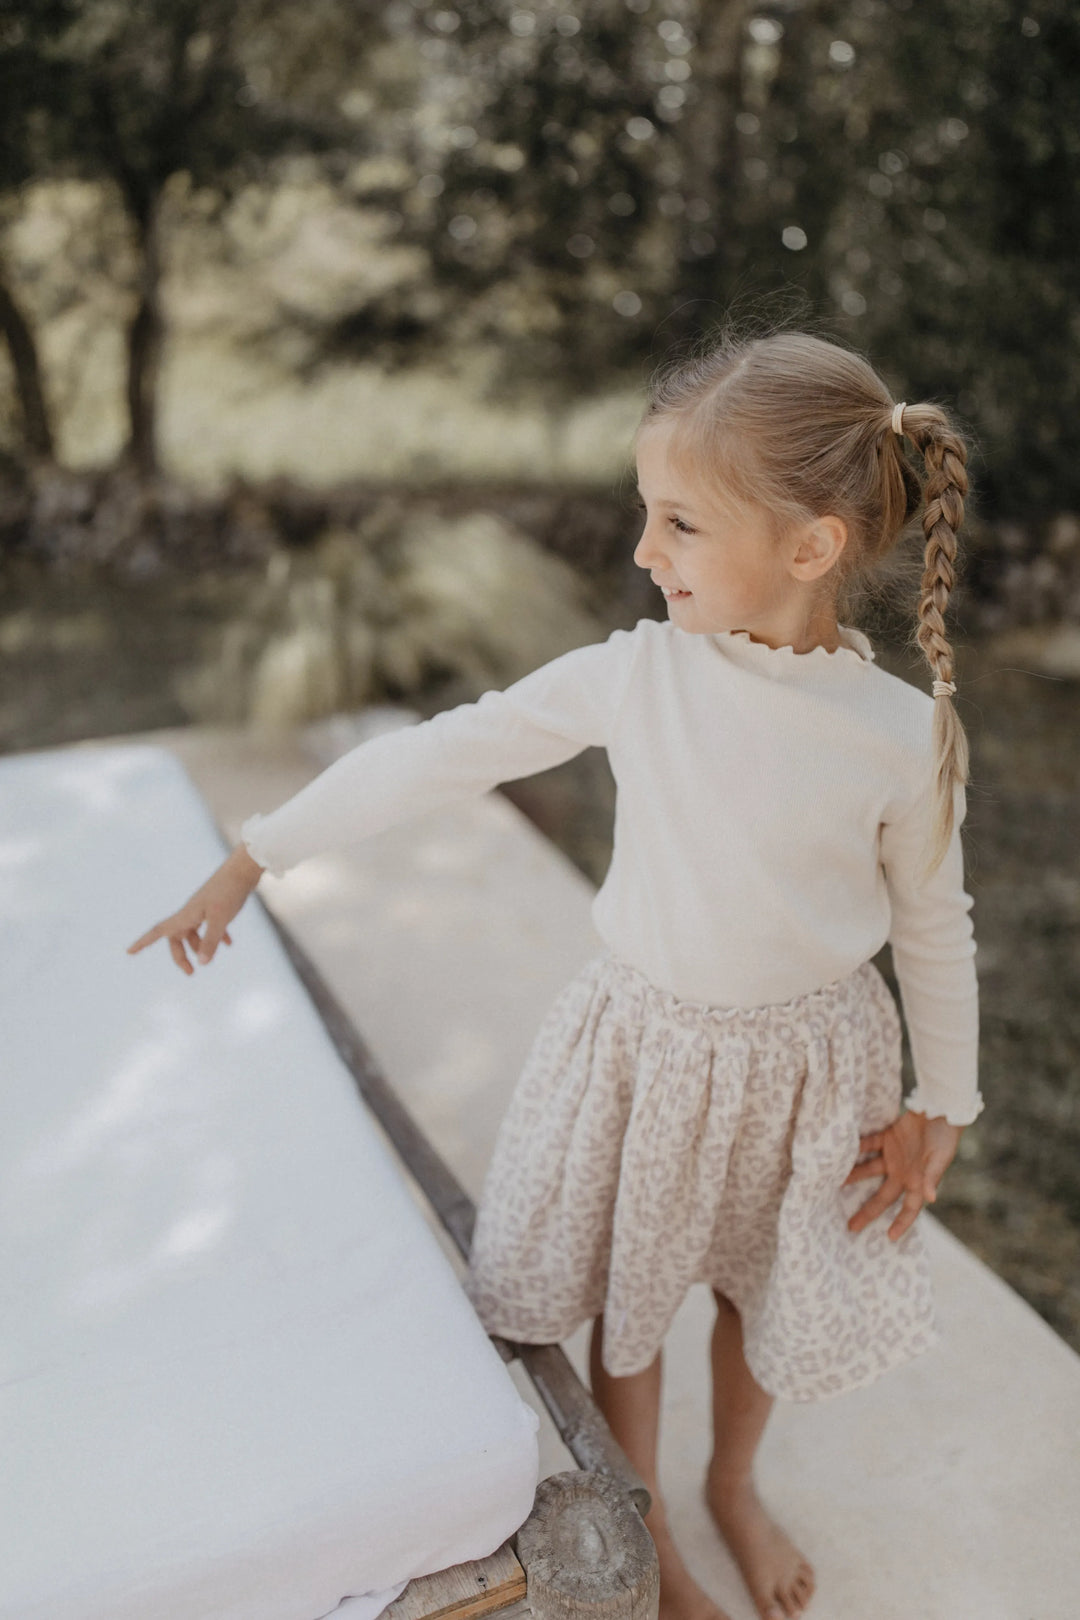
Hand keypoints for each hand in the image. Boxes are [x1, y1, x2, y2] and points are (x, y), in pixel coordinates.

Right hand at [126, 844, 264, 975]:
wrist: (243, 869)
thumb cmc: (230, 892)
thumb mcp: (220, 919)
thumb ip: (210, 941)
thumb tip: (202, 963)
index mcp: (185, 915)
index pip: (159, 931)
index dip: (143, 942)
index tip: (129, 952)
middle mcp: (190, 912)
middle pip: (176, 937)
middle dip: (180, 955)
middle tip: (190, 973)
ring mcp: (202, 909)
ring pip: (192, 932)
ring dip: (197, 946)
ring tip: (208, 959)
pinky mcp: (216, 906)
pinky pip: (210, 925)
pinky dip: (216, 936)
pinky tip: (229, 944)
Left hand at [843, 1109, 962, 1241]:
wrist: (941, 1106)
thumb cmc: (945, 1136)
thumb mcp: (939, 1159)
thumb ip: (931, 1177)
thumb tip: (930, 1199)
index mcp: (918, 1181)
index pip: (910, 1208)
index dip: (901, 1223)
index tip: (890, 1237)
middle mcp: (904, 1172)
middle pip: (882, 1197)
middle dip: (868, 1212)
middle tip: (851, 1227)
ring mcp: (893, 1156)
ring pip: (869, 1171)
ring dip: (854, 1177)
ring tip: (834, 1185)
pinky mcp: (886, 1138)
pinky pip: (867, 1146)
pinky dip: (855, 1149)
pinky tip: (840, 1154)